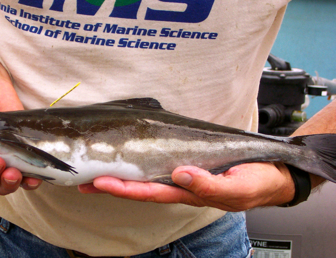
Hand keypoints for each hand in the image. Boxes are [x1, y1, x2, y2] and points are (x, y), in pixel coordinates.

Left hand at [78, 162, 294, 210]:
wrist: (273, 177)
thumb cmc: (255, 183)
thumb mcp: (236, 188)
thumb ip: (208, 185)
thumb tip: (181, 175)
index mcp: (189, 194)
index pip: (150, 193)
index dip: (124, 188)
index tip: (100, 182)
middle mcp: (180, 187)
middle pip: (139, 188)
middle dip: (112, 185)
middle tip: (84, 180)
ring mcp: (181, 177)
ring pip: (145, 179)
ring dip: (120, 177)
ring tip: (93, 175)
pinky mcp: (186, 165)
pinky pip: (157, 168)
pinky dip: (137, 167)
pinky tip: (125, 163)